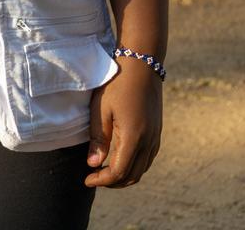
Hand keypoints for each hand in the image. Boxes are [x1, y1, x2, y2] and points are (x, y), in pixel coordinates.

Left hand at [84, 58, 162, 187]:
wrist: (141, 63)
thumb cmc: (117, 83)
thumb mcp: (101, 109)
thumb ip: (98, 138)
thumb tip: (93, 164)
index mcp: (134, 137)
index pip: (119, 172)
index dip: (102, 180)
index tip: (86, 178)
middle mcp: (149, 141)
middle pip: (133, 176)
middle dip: (112, 182)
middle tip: (94, 177)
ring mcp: (156, 136)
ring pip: (142, 169)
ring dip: (125, 175)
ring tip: (105, 170)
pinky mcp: (157, 131)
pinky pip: (148, 158)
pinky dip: (135, 166)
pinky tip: (121, 158)